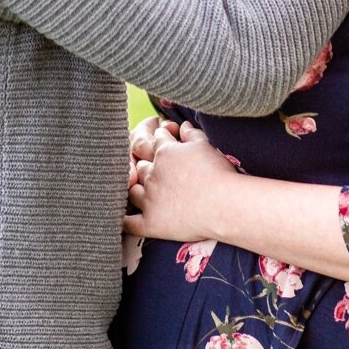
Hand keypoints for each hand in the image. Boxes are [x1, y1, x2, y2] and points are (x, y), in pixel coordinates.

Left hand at [123, 124, 235, 243]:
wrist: (226, 205)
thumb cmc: (220, 174)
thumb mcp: (205, 146)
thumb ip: (191, 134)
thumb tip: (183, 124)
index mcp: (163, 153)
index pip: (155, 143)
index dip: (161, 143)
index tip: (168, 148)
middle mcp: (152, 174)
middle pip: (140, 167)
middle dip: (145, 166)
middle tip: (157, 173)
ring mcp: (149, 199)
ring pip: (132, 191)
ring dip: (134, 189)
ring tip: (142, 192)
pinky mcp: (152, 223)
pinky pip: (130, 223)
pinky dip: (124, 222)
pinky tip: (121, 220)